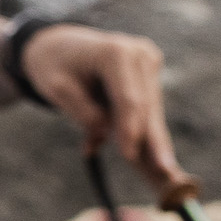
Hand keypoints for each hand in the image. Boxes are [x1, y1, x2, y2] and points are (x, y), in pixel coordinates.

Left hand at [18, 24, 179, 191]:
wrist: (58, 45)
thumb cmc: (53, 66)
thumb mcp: (57, 89)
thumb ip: (82, 112)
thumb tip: (105, 133)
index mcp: (115, 52)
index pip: (128, 100)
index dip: (130, 130)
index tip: (129, 157)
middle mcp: (139, 53)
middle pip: (146, 107)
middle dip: (153, 143)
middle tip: (167, 175)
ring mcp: (148, 61)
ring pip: (151, 111)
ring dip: (152, 142)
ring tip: (166, 175)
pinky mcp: (149, 73)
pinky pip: (145, 109)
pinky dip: (144, 133)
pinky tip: (157, 164)